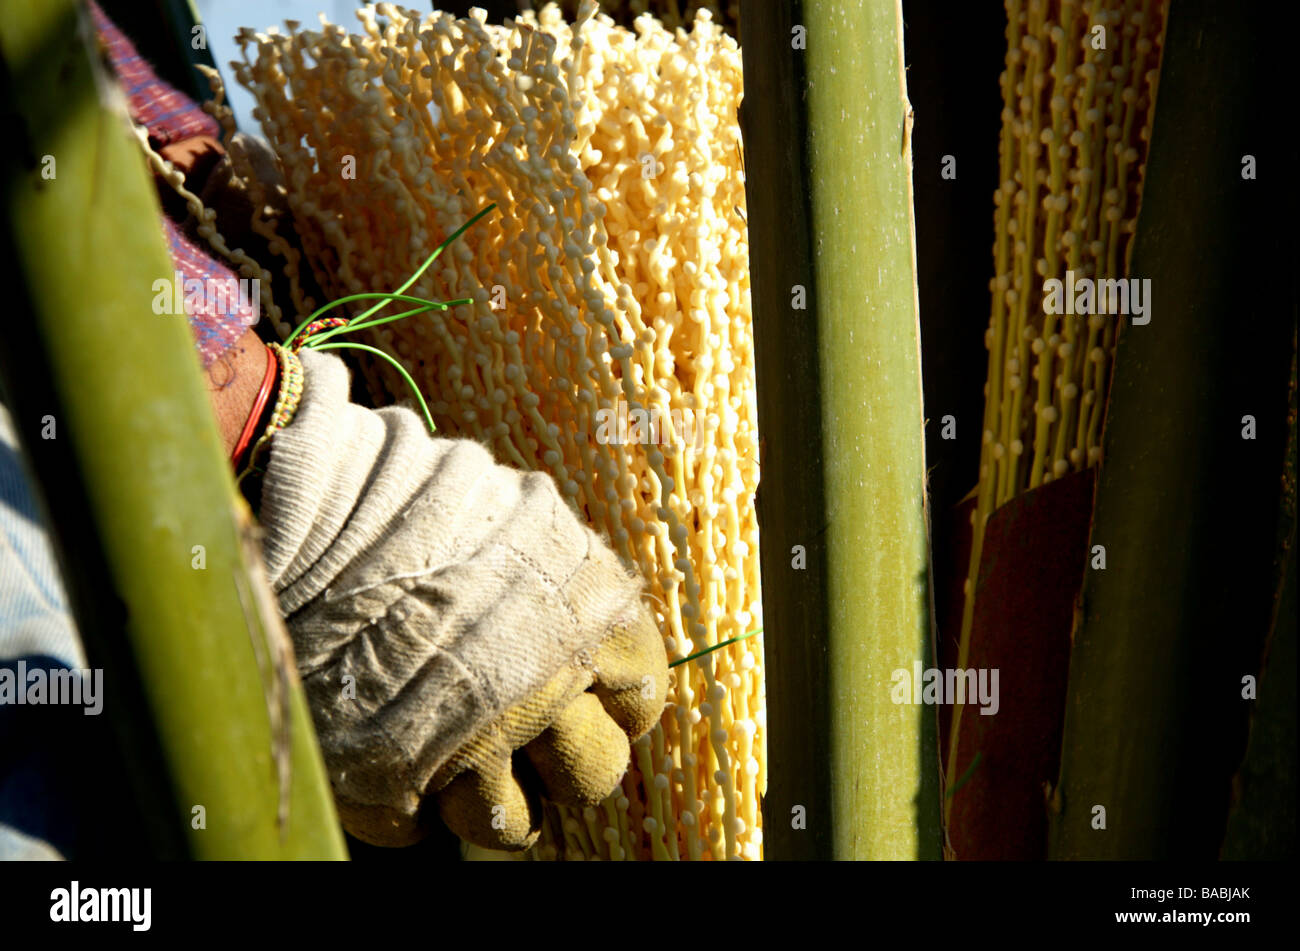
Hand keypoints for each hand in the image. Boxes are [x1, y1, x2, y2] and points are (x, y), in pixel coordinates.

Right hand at [255, 349, 667, 848]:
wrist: (288, 505)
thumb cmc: (400, 492)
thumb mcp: (507, 507)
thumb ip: (554, 569)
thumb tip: (579, 611)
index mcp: (590, 610)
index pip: (640, 696)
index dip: (609, 704)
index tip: (582, 697)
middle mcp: (545, 686)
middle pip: (592, 775)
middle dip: (557, 761)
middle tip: (514, 729)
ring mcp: (467, 744)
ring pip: (508, 822)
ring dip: (481, 794)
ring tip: (442, 747)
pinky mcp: (386, 783)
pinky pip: (412, 829)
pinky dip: (399, 797)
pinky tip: (377, 739)